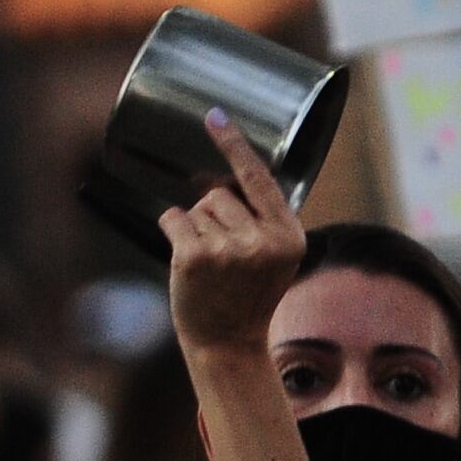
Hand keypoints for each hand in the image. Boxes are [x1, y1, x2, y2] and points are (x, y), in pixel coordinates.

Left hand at [164, 106, 307, 356]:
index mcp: (289, 237)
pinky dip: (172, 232)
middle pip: (219, 194)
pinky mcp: (195, 256)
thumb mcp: (274, 258)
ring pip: (195, 208)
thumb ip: (263, 221)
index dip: (234, 145)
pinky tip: (186, 261)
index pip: (259, 178)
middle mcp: (263, 241)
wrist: (228, 344)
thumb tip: (223, 177)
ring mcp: (229, 248)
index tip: (214, 115)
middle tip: (222, 257)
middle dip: (212, 215)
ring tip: (208, 265)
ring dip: (194, 229)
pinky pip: (172, 219)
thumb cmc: (246, 297)